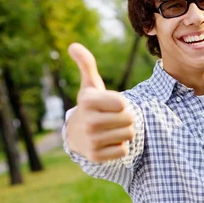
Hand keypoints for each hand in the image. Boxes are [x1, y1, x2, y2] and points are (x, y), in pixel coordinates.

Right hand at [66, 43, 134, 161]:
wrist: (76, 136)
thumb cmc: (91, 106)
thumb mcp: (90, 86)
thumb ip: (87, 64)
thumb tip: (73, 45)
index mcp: (88, 102)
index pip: (123, 103)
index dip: (122, 103)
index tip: (111, 104)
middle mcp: (88, 121)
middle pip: (130, 119)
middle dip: (126, 118)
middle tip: (114, 118)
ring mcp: (91, 140)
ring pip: (129, 135)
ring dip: (125, 132)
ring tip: (112, 129)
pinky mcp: (96, 156)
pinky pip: (123, 151)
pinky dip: (120, 147)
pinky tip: (108, 142)